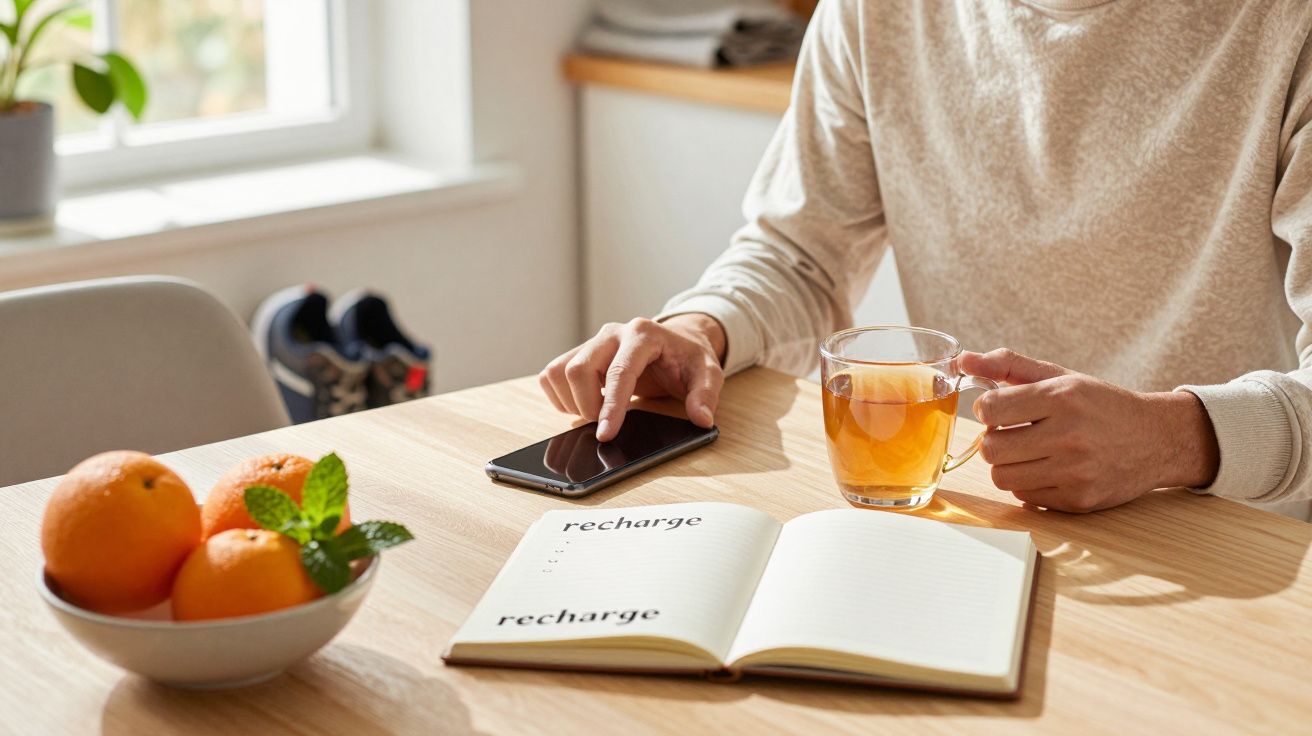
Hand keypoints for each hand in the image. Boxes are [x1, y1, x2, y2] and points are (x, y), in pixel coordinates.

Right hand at [539, 314, 725, 440]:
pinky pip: (552, 374)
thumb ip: (706, 394)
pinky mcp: (580, 352)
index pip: (619, 372)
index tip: (605, 435)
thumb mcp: (709, 373)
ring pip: (559, 371)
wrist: (677, 343)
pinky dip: (560, 396)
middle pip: (578, 369)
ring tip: (596, 413)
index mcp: (643, 334)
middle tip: (606, 426)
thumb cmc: (688, 359)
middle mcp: (612, 333)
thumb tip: (701, 418)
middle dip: (587, 406)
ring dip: (571, 401)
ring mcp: (593, 341)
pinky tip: (583, 404)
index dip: (610, 406)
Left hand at [961, 348, 1219, 512]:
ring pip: (1003, 477)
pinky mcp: (1079, 500)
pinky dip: (1029, 484)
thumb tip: (963, 360)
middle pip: (991, 448)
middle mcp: (1069, 435)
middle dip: (995, 440)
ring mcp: (1075, 472)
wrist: (1157, 439)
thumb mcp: (1060, 377)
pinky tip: (1049, 469)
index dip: (987, 409)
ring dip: (1009, 465)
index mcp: (1062, 398)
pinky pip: (1025, 497)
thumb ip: (1009, 365)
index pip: (990, 409)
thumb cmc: (1100, 405)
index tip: (999, 410)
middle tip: (1014, 434)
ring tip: (1030, 452)